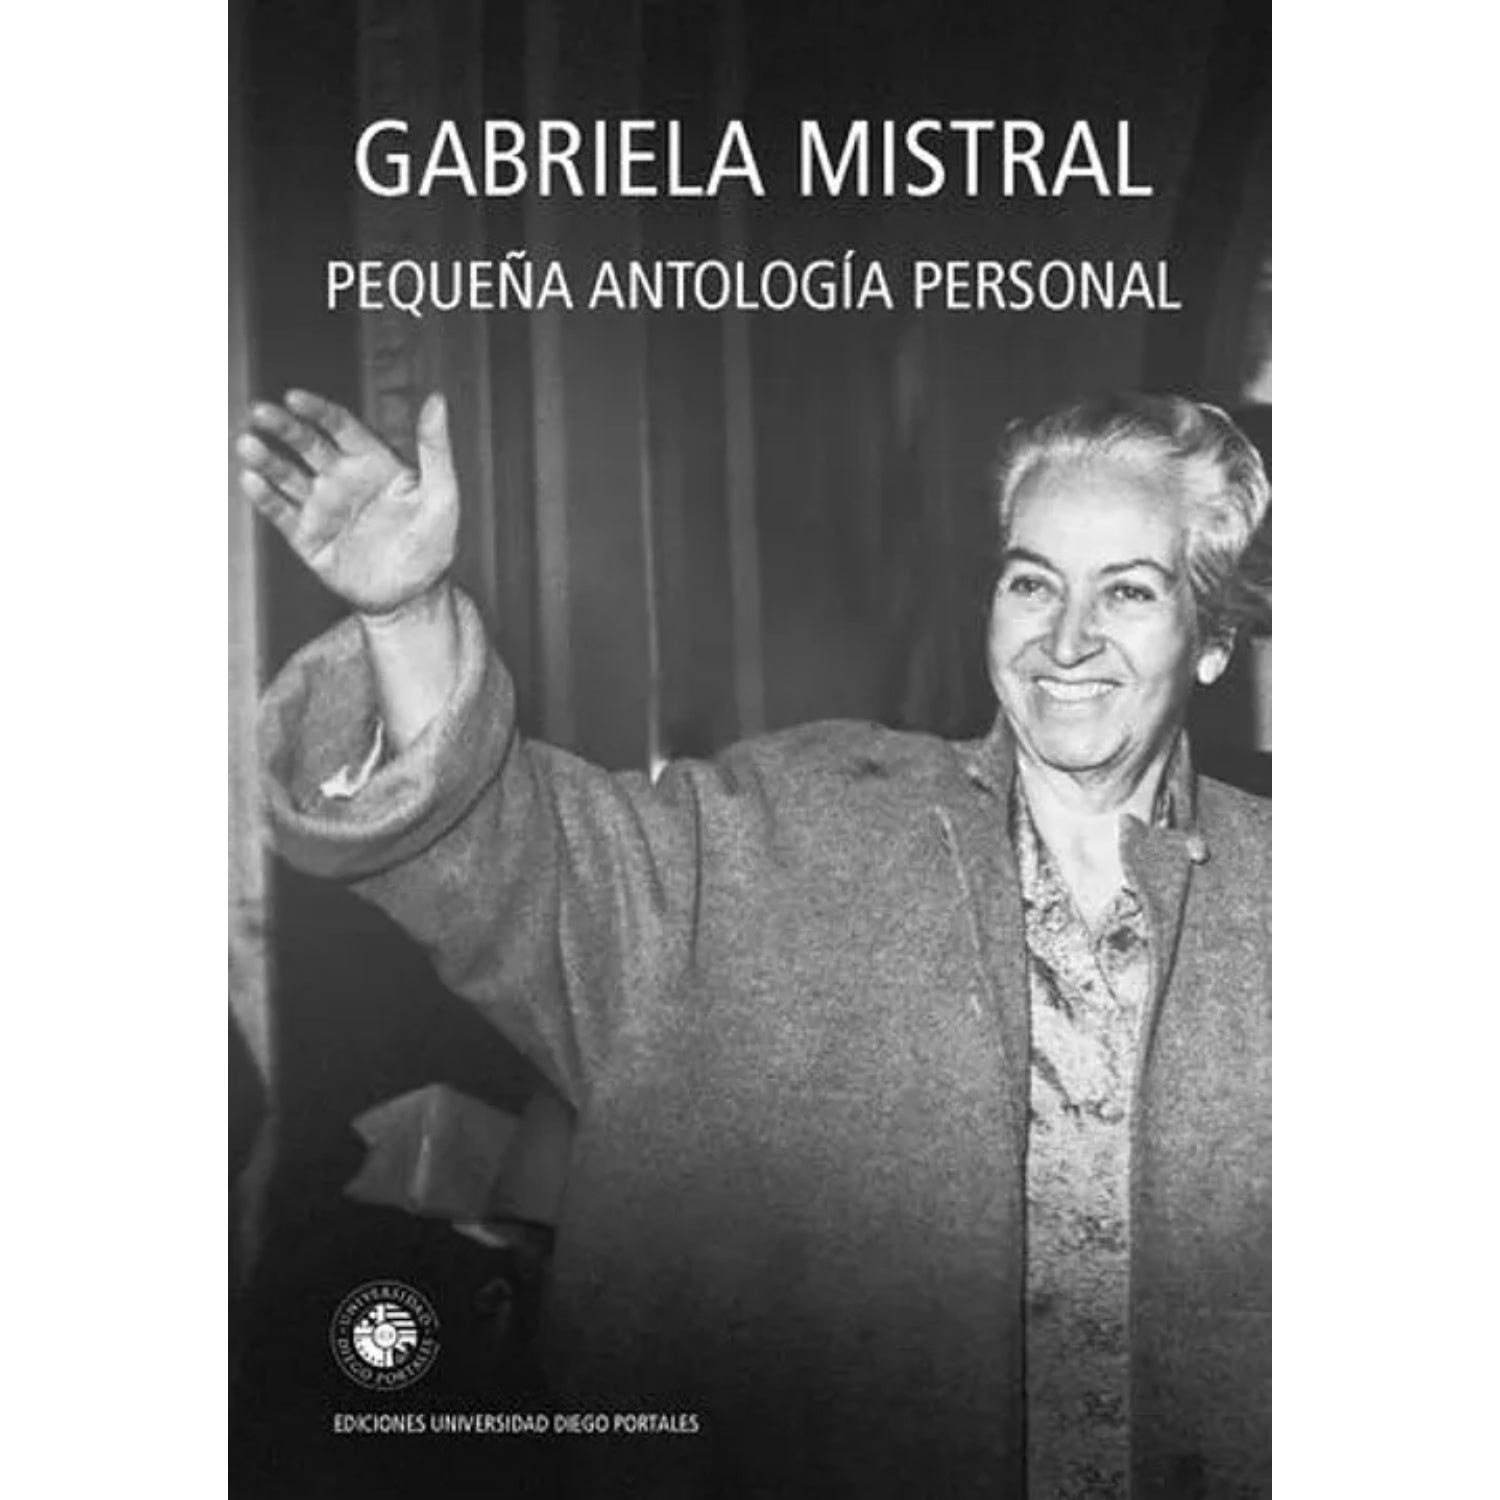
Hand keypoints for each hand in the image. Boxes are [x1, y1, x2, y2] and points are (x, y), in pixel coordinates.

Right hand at [237, 390, 458, 617]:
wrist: (414, 597)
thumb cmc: (433, 545)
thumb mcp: (442, 495)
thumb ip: (436, 449)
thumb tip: (437, 401)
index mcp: (372, 462)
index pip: (339, 426)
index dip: (316, 410)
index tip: (294, 398)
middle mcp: (342, 479)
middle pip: (306, 444)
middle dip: (282, 426)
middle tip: (260, 412)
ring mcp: (322, 507)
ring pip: (286, 475)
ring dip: (266, 458)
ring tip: (247, 444)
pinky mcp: (307, 537)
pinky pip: (280, 513)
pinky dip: (264, 497)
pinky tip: (250, 480)